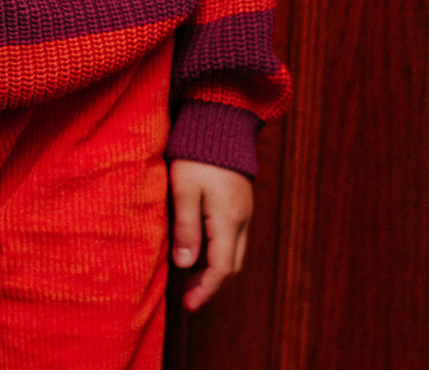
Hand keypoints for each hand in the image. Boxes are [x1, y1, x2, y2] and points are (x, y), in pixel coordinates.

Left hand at [169, 159, 252, 310]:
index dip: (206, 290)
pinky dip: (218, 251)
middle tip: (188, 296)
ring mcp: (244, 210)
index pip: (221, 268)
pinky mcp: (240, 202)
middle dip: (211, 284)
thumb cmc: (197, 154)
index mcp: (229, 220)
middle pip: (231, 265)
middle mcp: (242, 219)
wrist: (220, 121)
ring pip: (234, 252)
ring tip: (190, 276)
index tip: (190, 306)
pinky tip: (200, 248)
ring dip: (215, 268)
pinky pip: (233, 237)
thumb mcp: (184, 189)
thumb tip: (185, 265)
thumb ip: (186, 227)